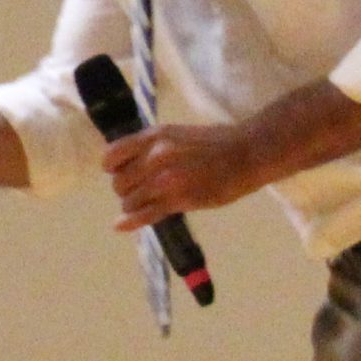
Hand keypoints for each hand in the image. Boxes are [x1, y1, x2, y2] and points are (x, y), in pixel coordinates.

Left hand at [103, 122, 260, 231]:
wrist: (247, 153)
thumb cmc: (215, 143)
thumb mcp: (177, 134)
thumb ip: (152, 147)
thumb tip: (129, 164)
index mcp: (154, 136)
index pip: (112, 156)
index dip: (113, 168)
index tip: (121, 173)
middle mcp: (155, 156)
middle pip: (119, 182)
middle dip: (127, 190)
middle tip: (142, 191)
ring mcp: (165, 179)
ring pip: (129, 201)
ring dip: (134, 205)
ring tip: (150, 203)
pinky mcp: (178, 200)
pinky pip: (144, 214)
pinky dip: (130, 222)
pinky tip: (121, 225)